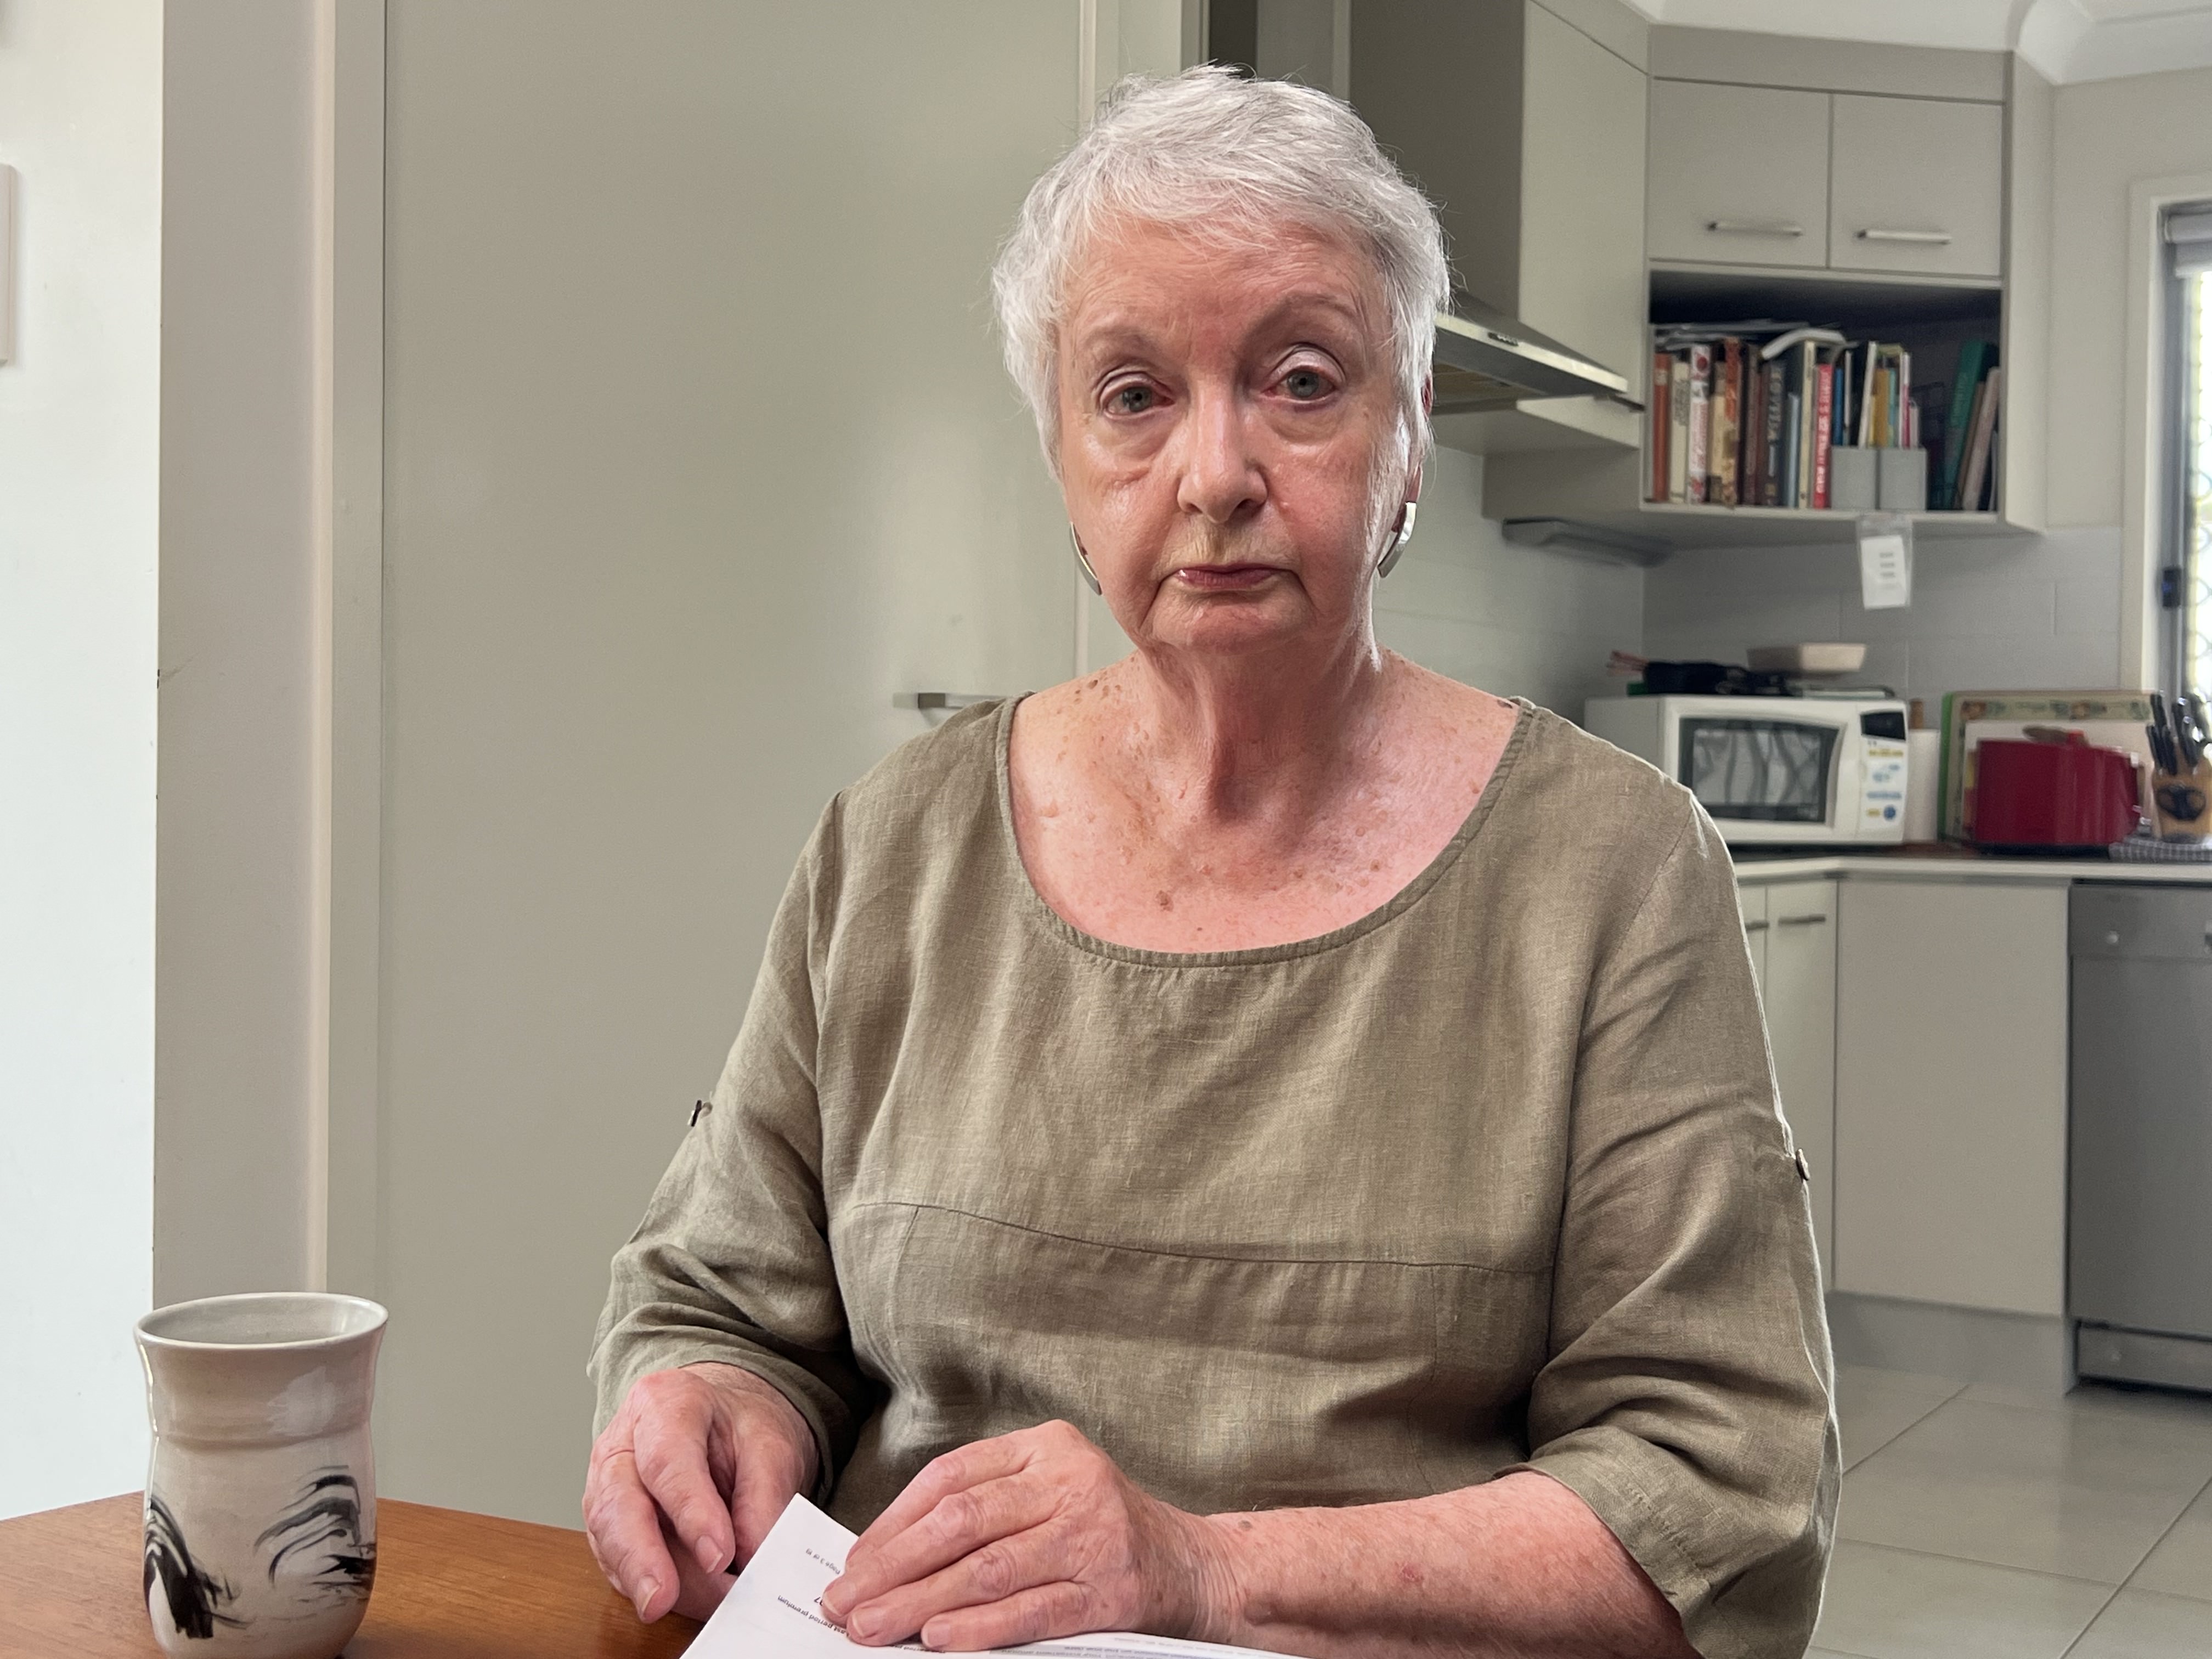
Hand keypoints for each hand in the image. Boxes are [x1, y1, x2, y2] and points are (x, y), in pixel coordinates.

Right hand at [582, 1362, 818, 1623]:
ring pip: (611, 1540)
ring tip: (692, 1608)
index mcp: (665, 1403)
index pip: (667, 1459)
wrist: (724, 1422)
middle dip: (640, 1558)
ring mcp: (607, 1485)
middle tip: (665, 1600)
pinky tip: (681, 1600)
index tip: (719, 1555)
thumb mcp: (771, 1444)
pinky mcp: (608, 1526)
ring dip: (646, 1581)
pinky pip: (617, 1562)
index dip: (690, 1510)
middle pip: (618, 1502)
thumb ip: (765, 1496)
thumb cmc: (740, 1427)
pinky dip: (647, 1586)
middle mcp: (623, 1443)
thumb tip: (753, 1554)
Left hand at [819, 1420, 1234, 1650]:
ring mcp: (1094, 1534)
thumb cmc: (1102, 1533)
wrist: (1195, 1567)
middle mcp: (1071, 1481)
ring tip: (872, 1628)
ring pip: (987, 1569)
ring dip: (919, 1604)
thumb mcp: (1048, 1495)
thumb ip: (983, 1511)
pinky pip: (1032, 1611)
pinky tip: (939, 1641)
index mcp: (1047, 1447)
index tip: (851, 1565)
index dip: (891, 1523)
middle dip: (892, 1568)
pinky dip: (980, 1628)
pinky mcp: (1111, 1590)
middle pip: (961, 1522)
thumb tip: (883, 1557)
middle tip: (844, 1604)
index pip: (950, 1477)